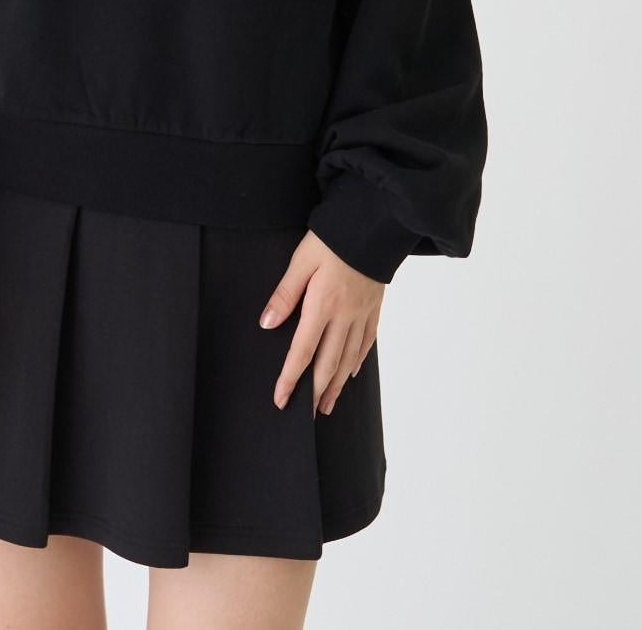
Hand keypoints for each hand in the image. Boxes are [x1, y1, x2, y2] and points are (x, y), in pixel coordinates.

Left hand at [259, 230, 382, 415]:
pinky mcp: (374, 308)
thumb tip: (267, 323)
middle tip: (306, 415)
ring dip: (336, 385)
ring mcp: (362, 314)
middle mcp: (344, 316)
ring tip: (327, 404)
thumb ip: (285, 293)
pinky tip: (351, 372)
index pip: (302, 351)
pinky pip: (367, 342)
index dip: (290, 378)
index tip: (281, 399)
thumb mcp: (301, 260)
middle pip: (328, 363)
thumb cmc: (332, 240)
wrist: (374, 226)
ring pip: (348, 358)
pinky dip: (358, 361)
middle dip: (315, 391)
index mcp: (322, 306)